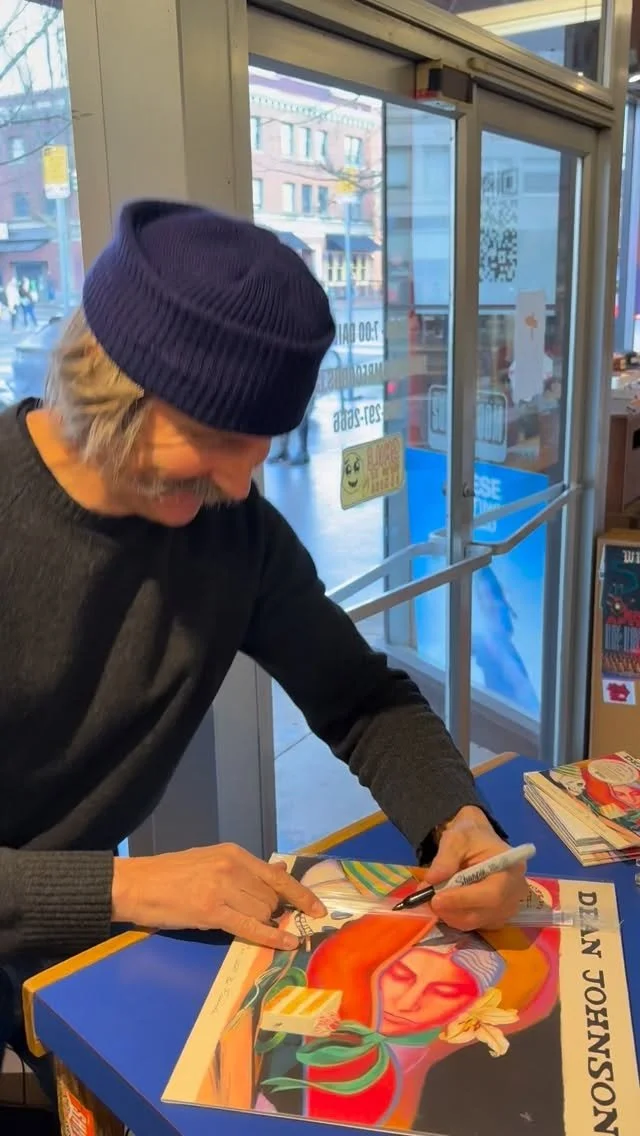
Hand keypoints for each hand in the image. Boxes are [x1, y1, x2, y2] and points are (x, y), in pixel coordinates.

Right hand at [111, 844, 325, 950]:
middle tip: (267, 921)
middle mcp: (232, 867)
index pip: (276, 876)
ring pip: (262, 912)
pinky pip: (250, 927)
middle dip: (274, 913)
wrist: (136, 884)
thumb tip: (281, 873)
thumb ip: (247, 869)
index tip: (319, 908)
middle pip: (271, 898)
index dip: (301, 894)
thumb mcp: (213, 861)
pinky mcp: (211, 911)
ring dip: (264, 924)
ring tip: (249, 925)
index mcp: (233, 854)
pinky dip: (271, 937)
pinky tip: (286, 942)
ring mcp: (222, 889)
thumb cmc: (172, 874)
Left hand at [426, 806, 528, 930]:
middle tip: (428, 901)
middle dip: (453, 909)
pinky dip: (455, 917)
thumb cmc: (470, 838)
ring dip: (450, 914)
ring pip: (477, 922)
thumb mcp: (455, 839)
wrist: (477, 842)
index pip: (493, 893)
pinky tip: (445, 903)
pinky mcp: (495, 917)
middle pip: (485, 912)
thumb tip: (432, 880)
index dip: (464, 899)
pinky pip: (474, 925)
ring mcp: (507, 908)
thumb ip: (445, 858)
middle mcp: (515, 892)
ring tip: (433, 899)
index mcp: (512, 868)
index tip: (436, 899)